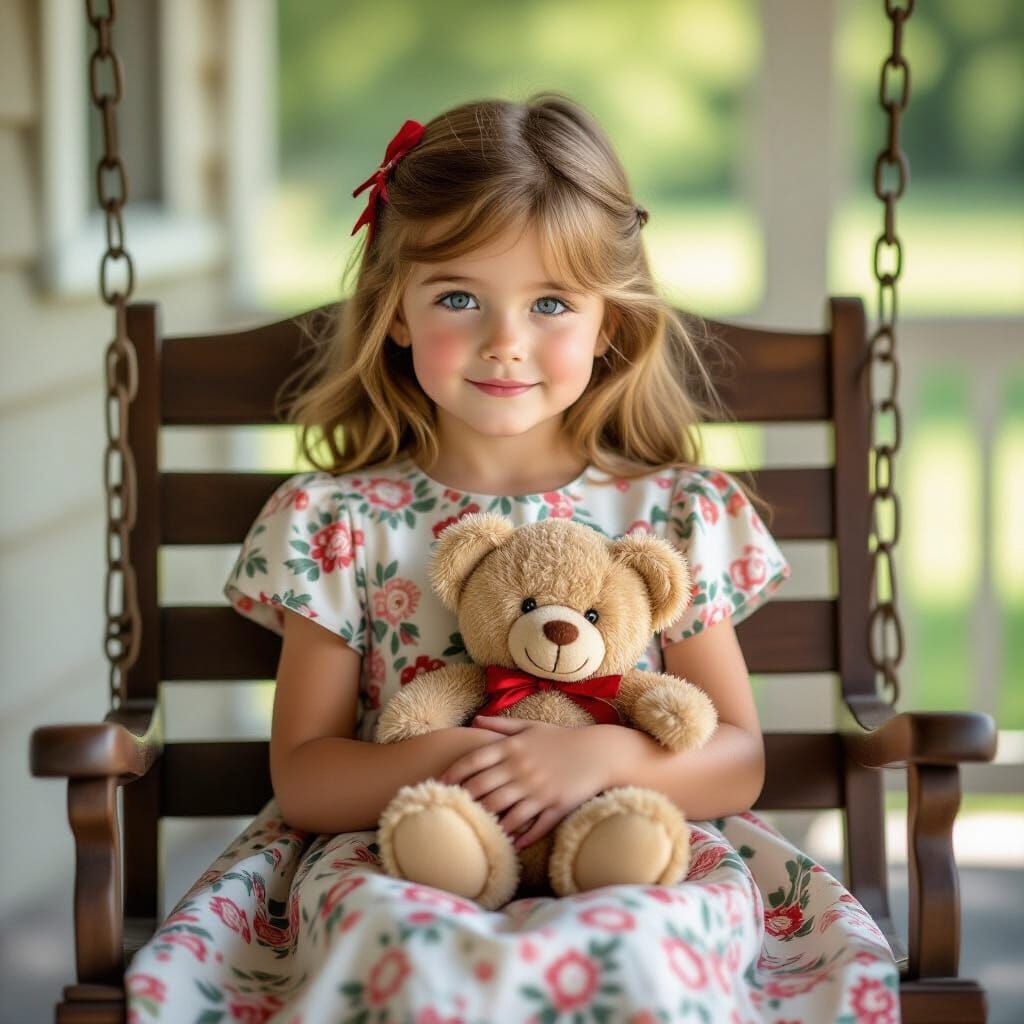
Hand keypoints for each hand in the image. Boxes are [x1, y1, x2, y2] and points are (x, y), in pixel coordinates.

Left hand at [438, 716, 610, 850]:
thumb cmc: (562, 739)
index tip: (439, 784)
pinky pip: (532, 826)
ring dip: (486, 822)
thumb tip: (475, 721)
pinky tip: (508, 842)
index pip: (474, 761)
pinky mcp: (555, 806)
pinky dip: (518, 836)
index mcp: (513, 747)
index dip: (453, 773)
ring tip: (472, 830)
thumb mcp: (531, 727)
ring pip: (503, 811)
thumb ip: (501, 725)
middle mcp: (522, 769)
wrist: (600, 752)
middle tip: (447, 811)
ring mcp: (538, 790)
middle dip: (463, 801)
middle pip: (483, 789)